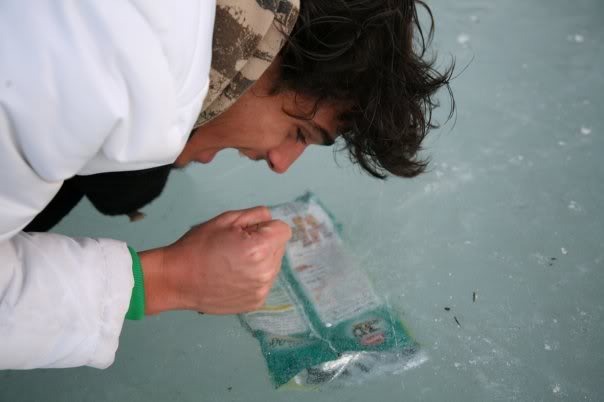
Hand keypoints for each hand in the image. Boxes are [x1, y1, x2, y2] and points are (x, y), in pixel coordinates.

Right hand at [139, 206, 291, 314]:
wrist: (177, 279)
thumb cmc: (197, 247)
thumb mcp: (226, 220)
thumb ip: (256, 215)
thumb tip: (270, 220)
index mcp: (260, 248)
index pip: (283, 230)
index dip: (266, 227)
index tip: (248, 232)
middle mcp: (265, 272)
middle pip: (279, 248)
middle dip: (264, 243)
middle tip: (236, 247)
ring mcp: (261, 290)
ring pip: (273, 265)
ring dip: (260, 261)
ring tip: (232, 262)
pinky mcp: (256, 302)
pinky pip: (264, 281)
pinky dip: (253, 277)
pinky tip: (232, 276)